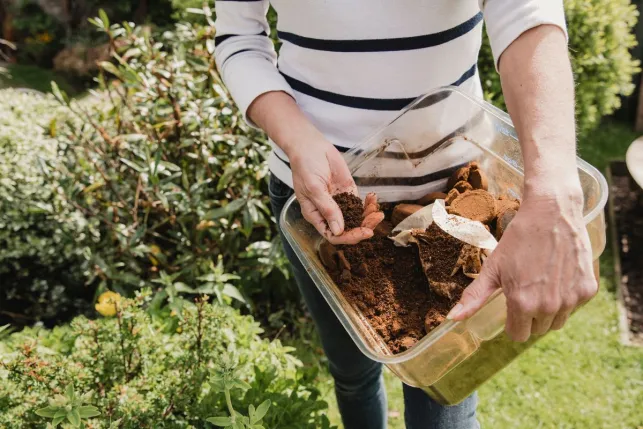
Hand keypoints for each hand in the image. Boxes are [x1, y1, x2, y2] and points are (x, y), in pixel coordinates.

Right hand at [288, 137, 383, 244]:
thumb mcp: (314, 188)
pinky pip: (360, 203)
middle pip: (347, 229)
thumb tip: (338, 231)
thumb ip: (327, 208)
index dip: (348, 237)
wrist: (310, 146)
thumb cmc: (305, 166)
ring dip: (368, 216)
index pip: (332, 235)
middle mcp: (328, 212)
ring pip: (356, 217)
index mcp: (315, 215)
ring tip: (378, 212)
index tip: (363, 232)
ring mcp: (339, 202)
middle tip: (376, 219)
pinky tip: (373, 199)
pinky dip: (368, 204)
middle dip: (363, 227)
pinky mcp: (348, 192)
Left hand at [447, 186, 597, 341]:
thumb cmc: (518, 239)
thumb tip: (453, 318)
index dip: (512, 321)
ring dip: (549, 310)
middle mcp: (549, 307)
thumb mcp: (492, 268)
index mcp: (522, 304)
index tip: (512, 304)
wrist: (551, 213)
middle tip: (527, 288)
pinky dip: (567, 297)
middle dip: (530, 315)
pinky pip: (574, 306)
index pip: (517, 335)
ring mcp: (571, 300)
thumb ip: (474, 297)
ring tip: (542, 283)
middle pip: (537, 329)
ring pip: (557, 321)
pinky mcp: (587, 290)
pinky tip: (558, 276)